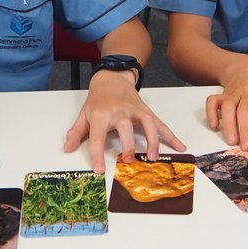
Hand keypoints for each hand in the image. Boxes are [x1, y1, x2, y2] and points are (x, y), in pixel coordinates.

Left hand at [63, 70, 185, 172]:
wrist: (112, 79)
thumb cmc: (98, 100)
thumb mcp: (84, 114)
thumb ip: (76, 132)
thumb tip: (68, 148)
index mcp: (101, 115)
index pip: (98, 136)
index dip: (97, 154)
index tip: (99, 170)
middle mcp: (120, 112)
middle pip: (125, 127)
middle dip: (128, 143)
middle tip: (129, 160)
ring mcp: (136, 111)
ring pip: (147, 123)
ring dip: (152, 140)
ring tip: (153, 157)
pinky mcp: (147, 112)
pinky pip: (160, 124)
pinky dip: (171, 135)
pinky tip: (180, 146)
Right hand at [207, 56, 247, 149]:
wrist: (246, 65)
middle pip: (245, 110)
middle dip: (244, 129)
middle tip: (246, 147)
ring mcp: (234, 93)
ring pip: (228, 107)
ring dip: (228, 125)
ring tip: (231, 141)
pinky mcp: (222, 95)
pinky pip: (212, 102)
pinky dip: (211, 113)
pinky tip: (214, 126)